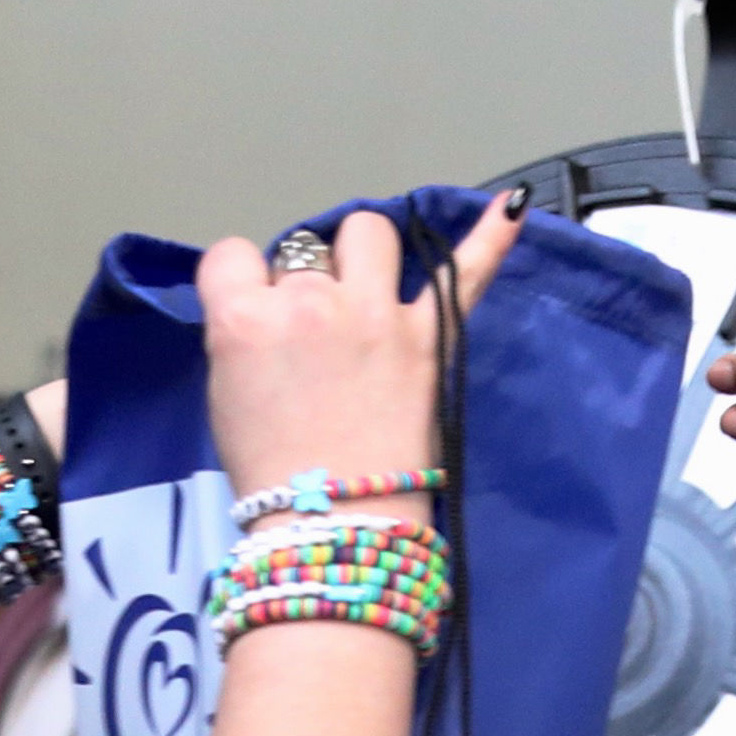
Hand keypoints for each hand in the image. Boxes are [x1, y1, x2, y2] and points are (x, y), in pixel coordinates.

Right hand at [194, 197, 521, 498]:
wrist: (334, 528)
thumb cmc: (270, 475)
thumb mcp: (225, 394)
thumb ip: (247, 335)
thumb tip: (273, 311)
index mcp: (245, 320)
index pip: (232, 257)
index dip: (243, 284)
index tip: (256, 316)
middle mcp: (310, 303)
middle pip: (306, 249)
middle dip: (307, 279)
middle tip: (316, 333)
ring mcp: (377, 315)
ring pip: (370, 233)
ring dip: (363, 254)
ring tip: (366, 290)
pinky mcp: (429, 338)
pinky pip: (466, 274)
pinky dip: (490, 238)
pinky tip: (510, 208)